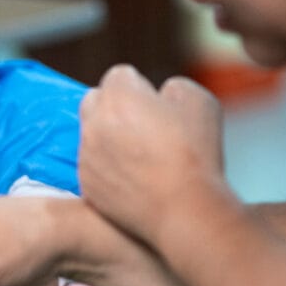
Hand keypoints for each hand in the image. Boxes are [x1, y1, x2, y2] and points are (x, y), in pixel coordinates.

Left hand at [78, 67, 224, 244]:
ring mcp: (87, 156)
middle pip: (95, 99)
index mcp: (119, 97)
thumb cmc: (195, 155)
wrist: (185, 210)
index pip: (119, 75)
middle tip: (143, 124)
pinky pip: (92, 165)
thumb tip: (160, 95)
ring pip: (91, 134)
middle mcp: (94, 123)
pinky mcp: (86, 185)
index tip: (156, 105)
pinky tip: (134, 177)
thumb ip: (174, 87)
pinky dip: (107, 166)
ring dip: (109, 136)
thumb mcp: (199, 101)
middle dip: (114, 106)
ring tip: (142, 155)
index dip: (141, 87)